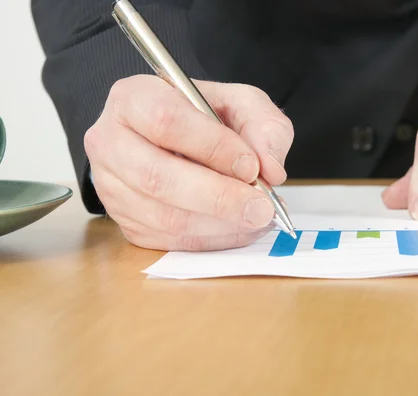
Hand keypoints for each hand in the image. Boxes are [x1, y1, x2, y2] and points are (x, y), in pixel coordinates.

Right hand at [84, 75, 293, 250]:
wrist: (174, 139)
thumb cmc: (204, 117)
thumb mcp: (240, 103)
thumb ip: (264, 126)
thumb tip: (270, 170)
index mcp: (133, 98)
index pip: (166, 121)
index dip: (213, 147)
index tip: (251, 166)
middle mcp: (110, 142)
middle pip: (157, 177)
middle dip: (218, 197)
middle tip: (261, 207)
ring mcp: (111, 187)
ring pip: (163, 216)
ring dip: (219, 224)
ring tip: (256, 218)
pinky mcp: (125, 221)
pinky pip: (167, 240)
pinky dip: (211, 239)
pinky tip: (238, 228)